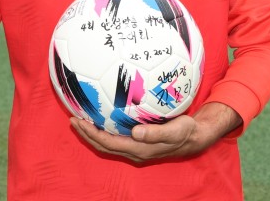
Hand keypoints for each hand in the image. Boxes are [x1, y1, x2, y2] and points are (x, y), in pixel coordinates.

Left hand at [69, 102, 241, 163]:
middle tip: (73, 119)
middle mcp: (134, 151)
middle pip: (104, 145)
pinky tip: (101, 118)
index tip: (79, 121)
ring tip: (81, 120)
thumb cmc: (185, 132)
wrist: (196, 137)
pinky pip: (116, 138)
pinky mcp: (139, 143)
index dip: (92, 134)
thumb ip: (155, 133)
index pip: (109, 143)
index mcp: (139, 149)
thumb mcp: (175, 130)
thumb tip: (135, 133)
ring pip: (108, 143)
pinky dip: (104, 130)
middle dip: (87, 134)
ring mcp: (136, 148)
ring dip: (93, 133)